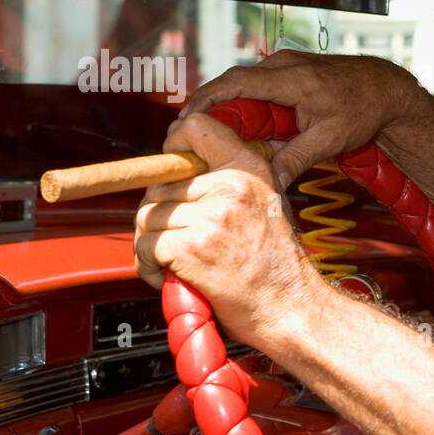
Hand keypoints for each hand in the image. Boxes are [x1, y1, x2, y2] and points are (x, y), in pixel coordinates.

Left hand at [134, 113, 321, 350]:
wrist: (289, 306)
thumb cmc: (277, 264)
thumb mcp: (268, 202)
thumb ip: (231, 180)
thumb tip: (185, 169)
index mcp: (250, 169)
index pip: (196, 128)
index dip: (174, 145)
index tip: (171, 167)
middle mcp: (230, 187)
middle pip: (160, 184)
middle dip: (160, 214)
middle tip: (178, 238)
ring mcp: (208, 217)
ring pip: (147, 217)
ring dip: (152, 243)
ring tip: (173, 260)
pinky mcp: (189, 248)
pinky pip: (145, 246)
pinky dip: (148, 266)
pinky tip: (169, 275)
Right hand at [178, 49, 423, 189]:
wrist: (387, 89)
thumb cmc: (363, 111)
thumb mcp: (330, 139)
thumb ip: (297, 159)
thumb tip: (268, 183)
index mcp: (292, 78)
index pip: (236, 83)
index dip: (206, 100)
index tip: (184, 120)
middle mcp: (284, 64)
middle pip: (233, 82)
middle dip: (207, 106)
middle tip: (186, 134)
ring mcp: (285, 63)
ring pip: (244, 84)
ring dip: (226, 106)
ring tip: (206, 133)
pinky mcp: (288, 69)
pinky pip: (257, 84)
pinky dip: (245, 103)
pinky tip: (239, 127)